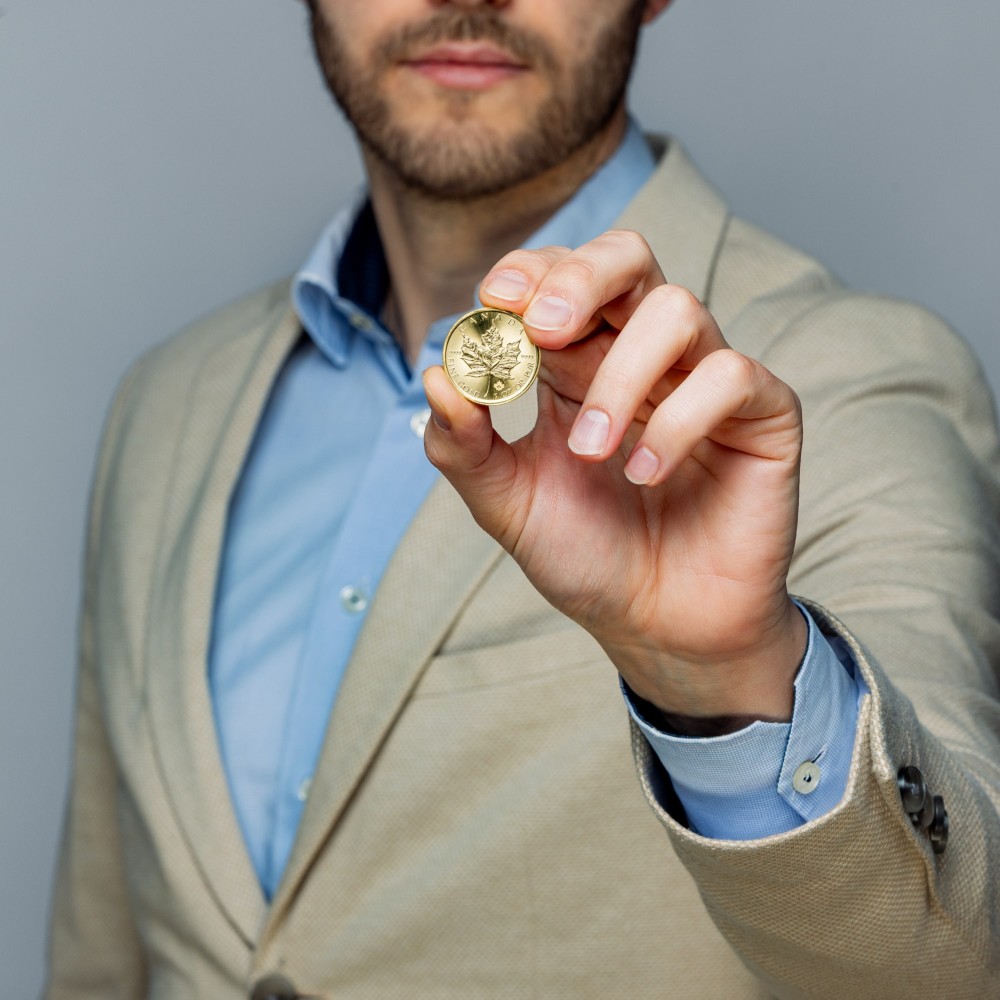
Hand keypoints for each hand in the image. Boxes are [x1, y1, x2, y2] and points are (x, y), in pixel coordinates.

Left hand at [422, 231, 806, 730]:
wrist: (659, 628)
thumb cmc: (588, 557)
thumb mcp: (507, 505)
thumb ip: (464, 445)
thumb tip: (436, 376)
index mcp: (577, 364)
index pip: (559, 278)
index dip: (528, 273)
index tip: (494, 304)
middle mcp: (641, 357)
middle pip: (627, 257)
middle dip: (580, 277)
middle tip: (542, 329)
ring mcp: (702, 380)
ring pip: (677, 309)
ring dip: (621, 375)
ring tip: (593, 454)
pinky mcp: (761, 415)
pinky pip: (730, 376)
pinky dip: (679, 420)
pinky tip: (646, 472)